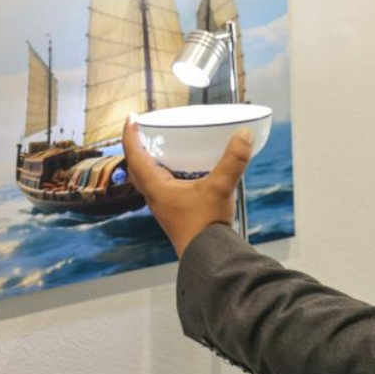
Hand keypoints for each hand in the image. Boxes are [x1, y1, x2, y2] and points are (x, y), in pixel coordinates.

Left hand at [121, 115, 252, 256]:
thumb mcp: (221, 187)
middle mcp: (154, 195)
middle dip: (138, 147)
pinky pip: (163, 187)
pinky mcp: (175, 211)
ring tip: (164, 148)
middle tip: (147, 132)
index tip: (132, 117)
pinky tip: (184, 172)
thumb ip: (233, 160)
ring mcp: (164, 205)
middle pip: (137, 167)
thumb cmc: (206, 224)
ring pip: (148, 178)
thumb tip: (244, 134)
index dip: (130, 133)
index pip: (134, 154)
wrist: (208, 255)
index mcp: (155, 186)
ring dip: (151, 162)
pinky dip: (166, 174)